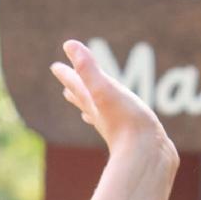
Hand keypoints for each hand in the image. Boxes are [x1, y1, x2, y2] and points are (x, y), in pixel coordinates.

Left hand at [50, 39, 176, 166]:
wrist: (145, 156)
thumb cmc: (126, 121)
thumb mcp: (105, 89)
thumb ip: (88, 68)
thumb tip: (68, 44)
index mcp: (95, 102)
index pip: (77, 84)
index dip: (67, 74)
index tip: (55, 67)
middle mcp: (102, 116)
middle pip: (85, 100)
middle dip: (76, 92)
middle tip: (66, 87)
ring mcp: (115, 129)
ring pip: (99, 116)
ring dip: (91, 109)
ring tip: (86, 108)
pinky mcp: (131, 138)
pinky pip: (118, 127)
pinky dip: (111, 123)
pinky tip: (115, 127)